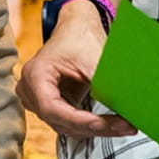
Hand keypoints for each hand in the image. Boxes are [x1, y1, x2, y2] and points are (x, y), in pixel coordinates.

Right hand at [17, 0, 135, 138]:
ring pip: (66, 126)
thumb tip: (128, 108)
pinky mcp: (52, 105)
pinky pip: (70, 123)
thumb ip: (107, 86)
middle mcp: (31, 89)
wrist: (77, 29)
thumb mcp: (95, 60)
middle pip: (60, 121)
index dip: (77, 120)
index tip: (102, 124)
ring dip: (95, 129)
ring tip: (123, 125)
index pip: (52, 108)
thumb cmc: (80, 38)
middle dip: (94, 127)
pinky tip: (111, 123)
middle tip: (125, 126)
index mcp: (35, 74)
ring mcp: (39, 99)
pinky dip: (91, 125)